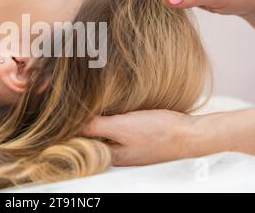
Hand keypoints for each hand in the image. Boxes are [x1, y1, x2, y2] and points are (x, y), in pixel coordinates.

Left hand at [81, 110, 196, 165]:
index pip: (80, 140)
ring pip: (104, 130)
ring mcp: (127, 145)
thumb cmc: (160, 133)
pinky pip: (117, 126)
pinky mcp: (137, 136)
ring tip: (89, 99)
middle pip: (91, 135)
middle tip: (74, 99)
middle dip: (82, 120)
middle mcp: (116, 153)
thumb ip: (95, 127)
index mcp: (110, 154)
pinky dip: (111, 116)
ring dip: (97, 116)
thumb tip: (70, 124)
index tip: (62, 108)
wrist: (192, 134)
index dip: (71, 124)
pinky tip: (111, 104)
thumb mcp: (122, 127)